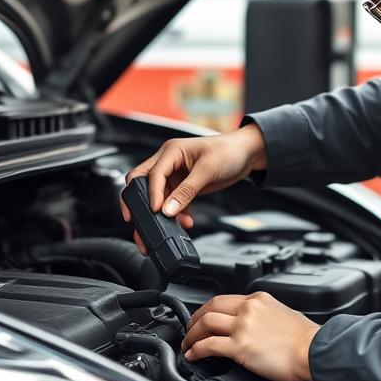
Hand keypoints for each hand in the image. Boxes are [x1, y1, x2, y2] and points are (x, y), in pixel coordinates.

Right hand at [119, 125, 268, 254]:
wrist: (246, 154)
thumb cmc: (229, 151)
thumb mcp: (208, 170)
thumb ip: (187, 191)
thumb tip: (168, 210)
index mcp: (171, 151)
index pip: (153, 174)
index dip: (151, 194)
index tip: (154, 211)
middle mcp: (168, 162)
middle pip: (142, 183)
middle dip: (137, 203)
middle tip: (134, 222)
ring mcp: (174, 175)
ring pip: (157, 197)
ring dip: (161, 213)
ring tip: (168, 229)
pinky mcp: (182, 186)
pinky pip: (171, 202)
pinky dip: (175, 214)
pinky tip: (185, 222)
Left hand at [181, 292, 319, 380]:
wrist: (316, 351)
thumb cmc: (306, 339)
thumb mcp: (282, 313)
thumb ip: (263, 315)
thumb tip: (252, 326)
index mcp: (258, 299)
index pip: (223, 300)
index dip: (206, 310)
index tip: (201, 318)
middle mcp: (248, 309)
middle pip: (209, 308)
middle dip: (194, 320)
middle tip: (188, 331)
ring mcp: (243, 327)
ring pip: (205, 324)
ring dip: (191, 335)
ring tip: (187, 345)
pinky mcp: (241, 347)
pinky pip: (208, 345)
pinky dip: (196, 350)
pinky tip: (193, 355)